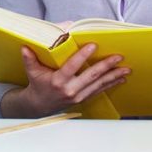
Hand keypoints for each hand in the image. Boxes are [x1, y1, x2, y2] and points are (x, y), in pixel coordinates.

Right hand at [10, 44, 128, 116]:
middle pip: (90, 76)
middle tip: (118, 57)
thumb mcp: (32, 72)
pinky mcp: (84, 98)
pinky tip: (120, 78)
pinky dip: (111, 84)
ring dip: (113, 76)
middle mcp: (70, 90)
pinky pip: (99, 90)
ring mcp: (78, 96)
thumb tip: (25, 47)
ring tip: (125, 69)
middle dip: (105, 66)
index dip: (82, 56)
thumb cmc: (38, 85)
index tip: (93, 46)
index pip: (72, 67)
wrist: (40, 105)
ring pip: (98, 85)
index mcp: (57, 81)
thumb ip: (30, 59)